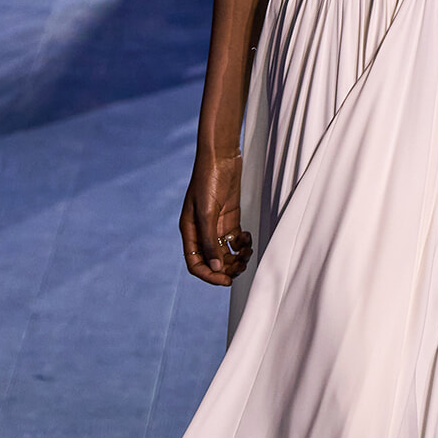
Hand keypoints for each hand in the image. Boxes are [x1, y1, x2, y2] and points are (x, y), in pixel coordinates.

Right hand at [180, 153, 252, 285]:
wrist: (220, 157)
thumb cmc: (208, 180)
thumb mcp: (207, 212)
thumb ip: (210, 240)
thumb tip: (215, 266)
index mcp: (190, 231)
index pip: (196, 263)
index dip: (209, 276)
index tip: (226, 281)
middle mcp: (201, 231)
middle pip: (213, 261)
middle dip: (227, 268)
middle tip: (241, 267)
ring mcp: (216, 225)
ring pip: (226, 252)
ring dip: (237, 257)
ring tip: (247, 252)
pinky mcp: (229, 218)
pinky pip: (235, 240)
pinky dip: (242, 244)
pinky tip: (247, 238)